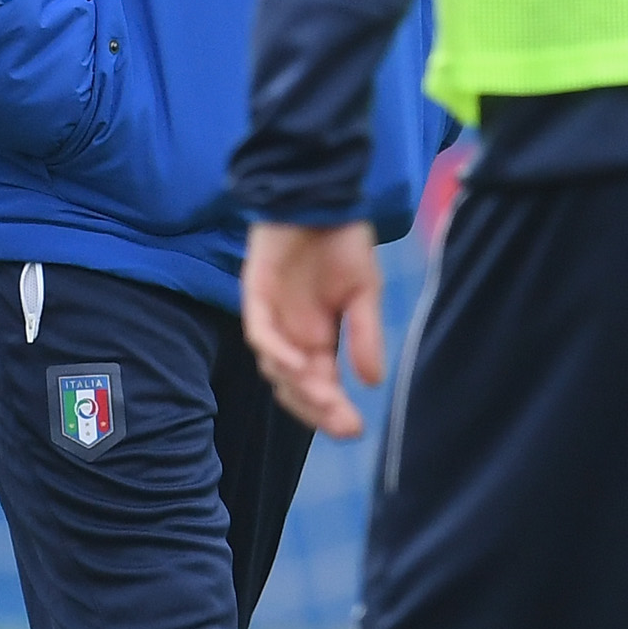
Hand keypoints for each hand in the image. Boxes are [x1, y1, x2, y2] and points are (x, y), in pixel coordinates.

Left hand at [242, 220, 385, 437]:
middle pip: (295, 388)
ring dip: (298, 385)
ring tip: (325, 395)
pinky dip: (275, 351)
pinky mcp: (254, 296)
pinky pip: (259, 333)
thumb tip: (373, 382)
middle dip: (316, 409)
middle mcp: (291, 337)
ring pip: (275, 368)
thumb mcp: (364, 291)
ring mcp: (271, 318)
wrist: (320, 199)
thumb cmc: (341, 243)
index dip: (334, 411)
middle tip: (341, 422)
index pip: (322, 388)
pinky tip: (297, 363)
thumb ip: (366, 333)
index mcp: (318, 341)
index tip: (354, 429)